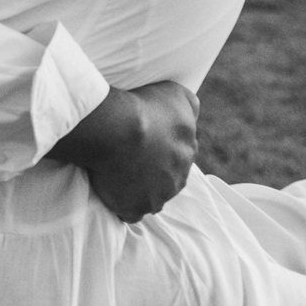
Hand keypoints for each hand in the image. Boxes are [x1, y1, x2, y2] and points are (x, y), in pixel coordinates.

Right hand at [51, 80, 198, 222]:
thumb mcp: (176, 95)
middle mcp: (177, 180)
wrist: (118, 129)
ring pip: (150, 196)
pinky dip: (122, 203)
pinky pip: (129, 211)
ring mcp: (156, 198)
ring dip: (139, 187)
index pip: (178, 154)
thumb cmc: (145, 107)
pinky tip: (111, 189)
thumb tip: (195, 112)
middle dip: (154, 170)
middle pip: (166, 178)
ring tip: (118, 171)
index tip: (145, 140)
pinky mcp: (134, 209)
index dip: (162, 147)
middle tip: (131, 155)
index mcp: (187, 153)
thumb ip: (189, 104)